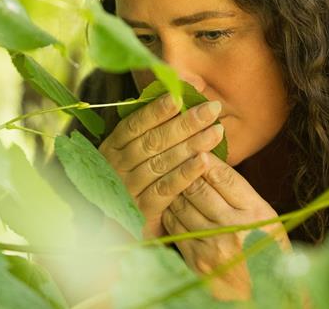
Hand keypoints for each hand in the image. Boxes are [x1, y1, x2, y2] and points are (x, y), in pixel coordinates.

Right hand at [98, 94, 224, 238]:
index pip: (134, 124)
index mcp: (111, 149)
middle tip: (212, 109)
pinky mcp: (142, 211)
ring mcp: (127, 189)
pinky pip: (166, 189)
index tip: (180, 96)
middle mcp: (116, 167)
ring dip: (192, 145)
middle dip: (185, 122)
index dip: (157, 110)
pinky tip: (205, 162)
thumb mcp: (133, 158)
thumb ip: (150, 132)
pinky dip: (186, 174)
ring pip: (162, 162)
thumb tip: (176, 97)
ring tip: (216, 132)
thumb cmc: (133, 186)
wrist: (120, 231)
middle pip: (153, 140)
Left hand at [162, 154, 290, 300]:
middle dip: (185, 171)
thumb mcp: (266, 219)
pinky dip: (169, 212)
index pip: (224, 177)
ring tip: (172, 181)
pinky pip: (174, 227)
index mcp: (256, 214)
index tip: (198, 148)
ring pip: (181, 205)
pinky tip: (171, 206)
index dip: (207, 159)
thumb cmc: (267, 251)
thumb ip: (241, 195)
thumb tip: (211, 164)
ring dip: (174, 190)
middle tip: (177, 160)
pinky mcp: (196, 260)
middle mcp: (234, 229)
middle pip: (197, 187)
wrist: (264, 296)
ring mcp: (213, 246)